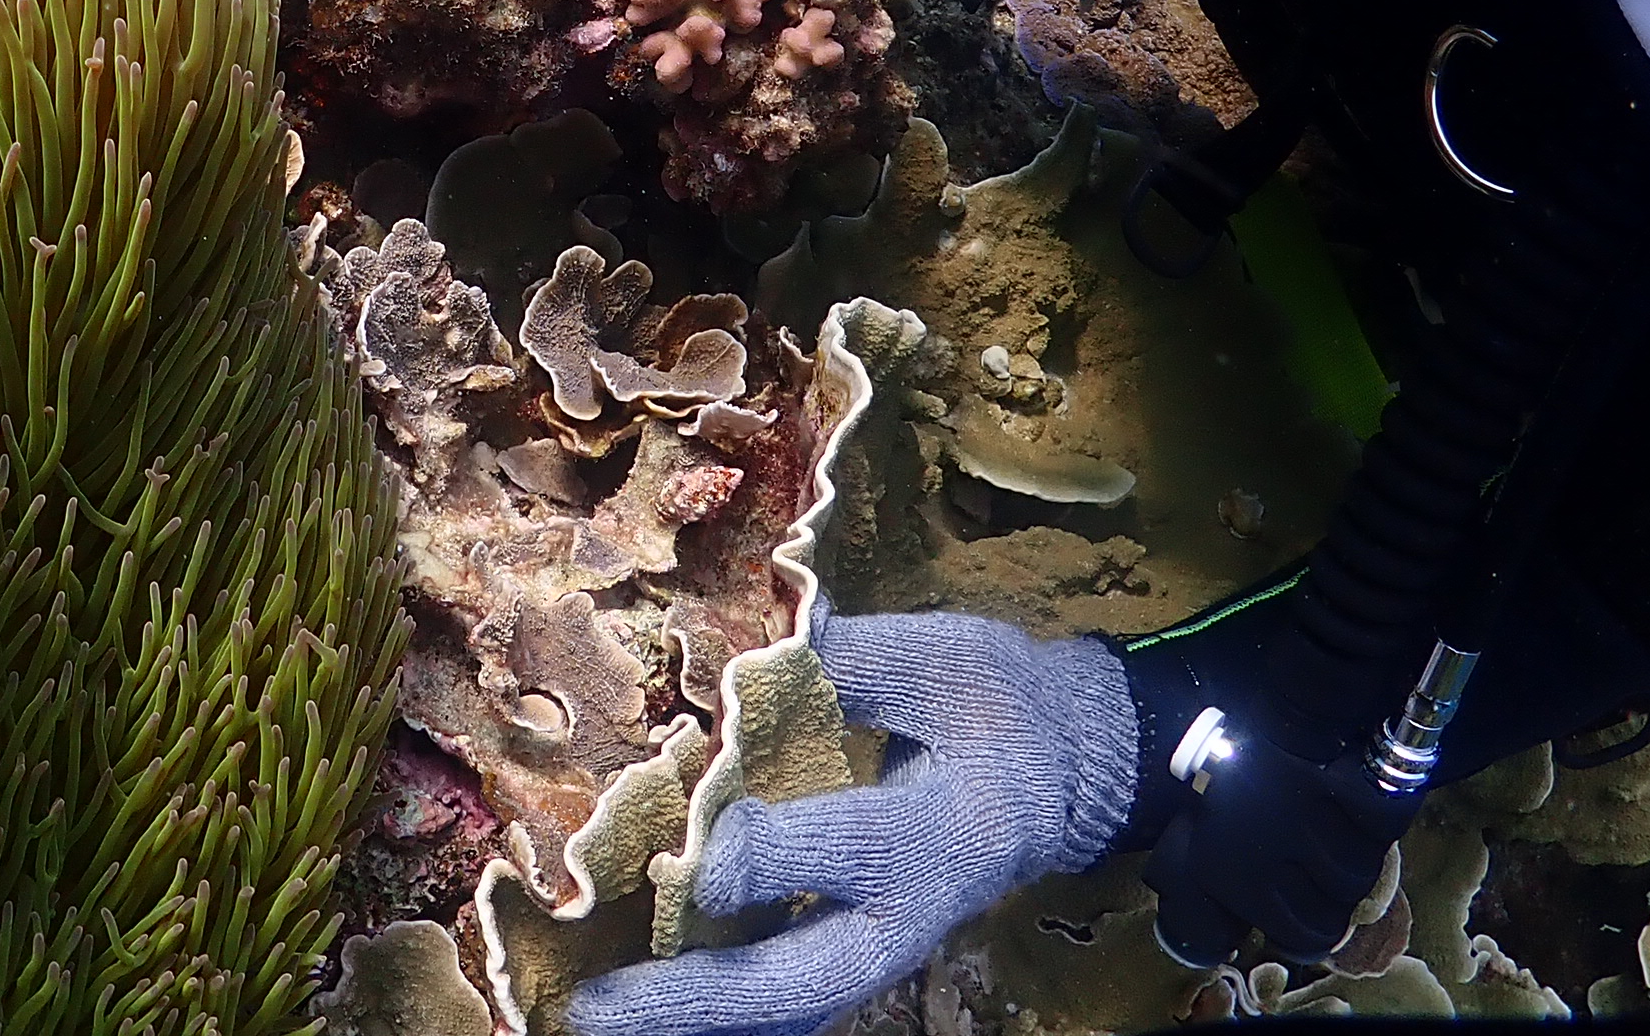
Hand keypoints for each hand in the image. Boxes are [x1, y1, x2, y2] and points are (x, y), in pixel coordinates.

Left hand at [564, 605, 1139, 1035]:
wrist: (1055, 774)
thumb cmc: (991, 704)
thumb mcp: (937, 660)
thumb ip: (843, 659)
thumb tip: (738, 650)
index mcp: (938, 833)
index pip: (842, 850)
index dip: (767, 855)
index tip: (692, 853)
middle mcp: (907, 914)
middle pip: (800, 979)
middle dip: (696, 996)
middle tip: (597, 1007)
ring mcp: (882, 948)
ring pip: (786, 1007)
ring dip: (691, 1018)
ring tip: (594, 1019)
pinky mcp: (861, 951)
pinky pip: (787, 997)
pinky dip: (719, 1008)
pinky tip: (648, 1007)